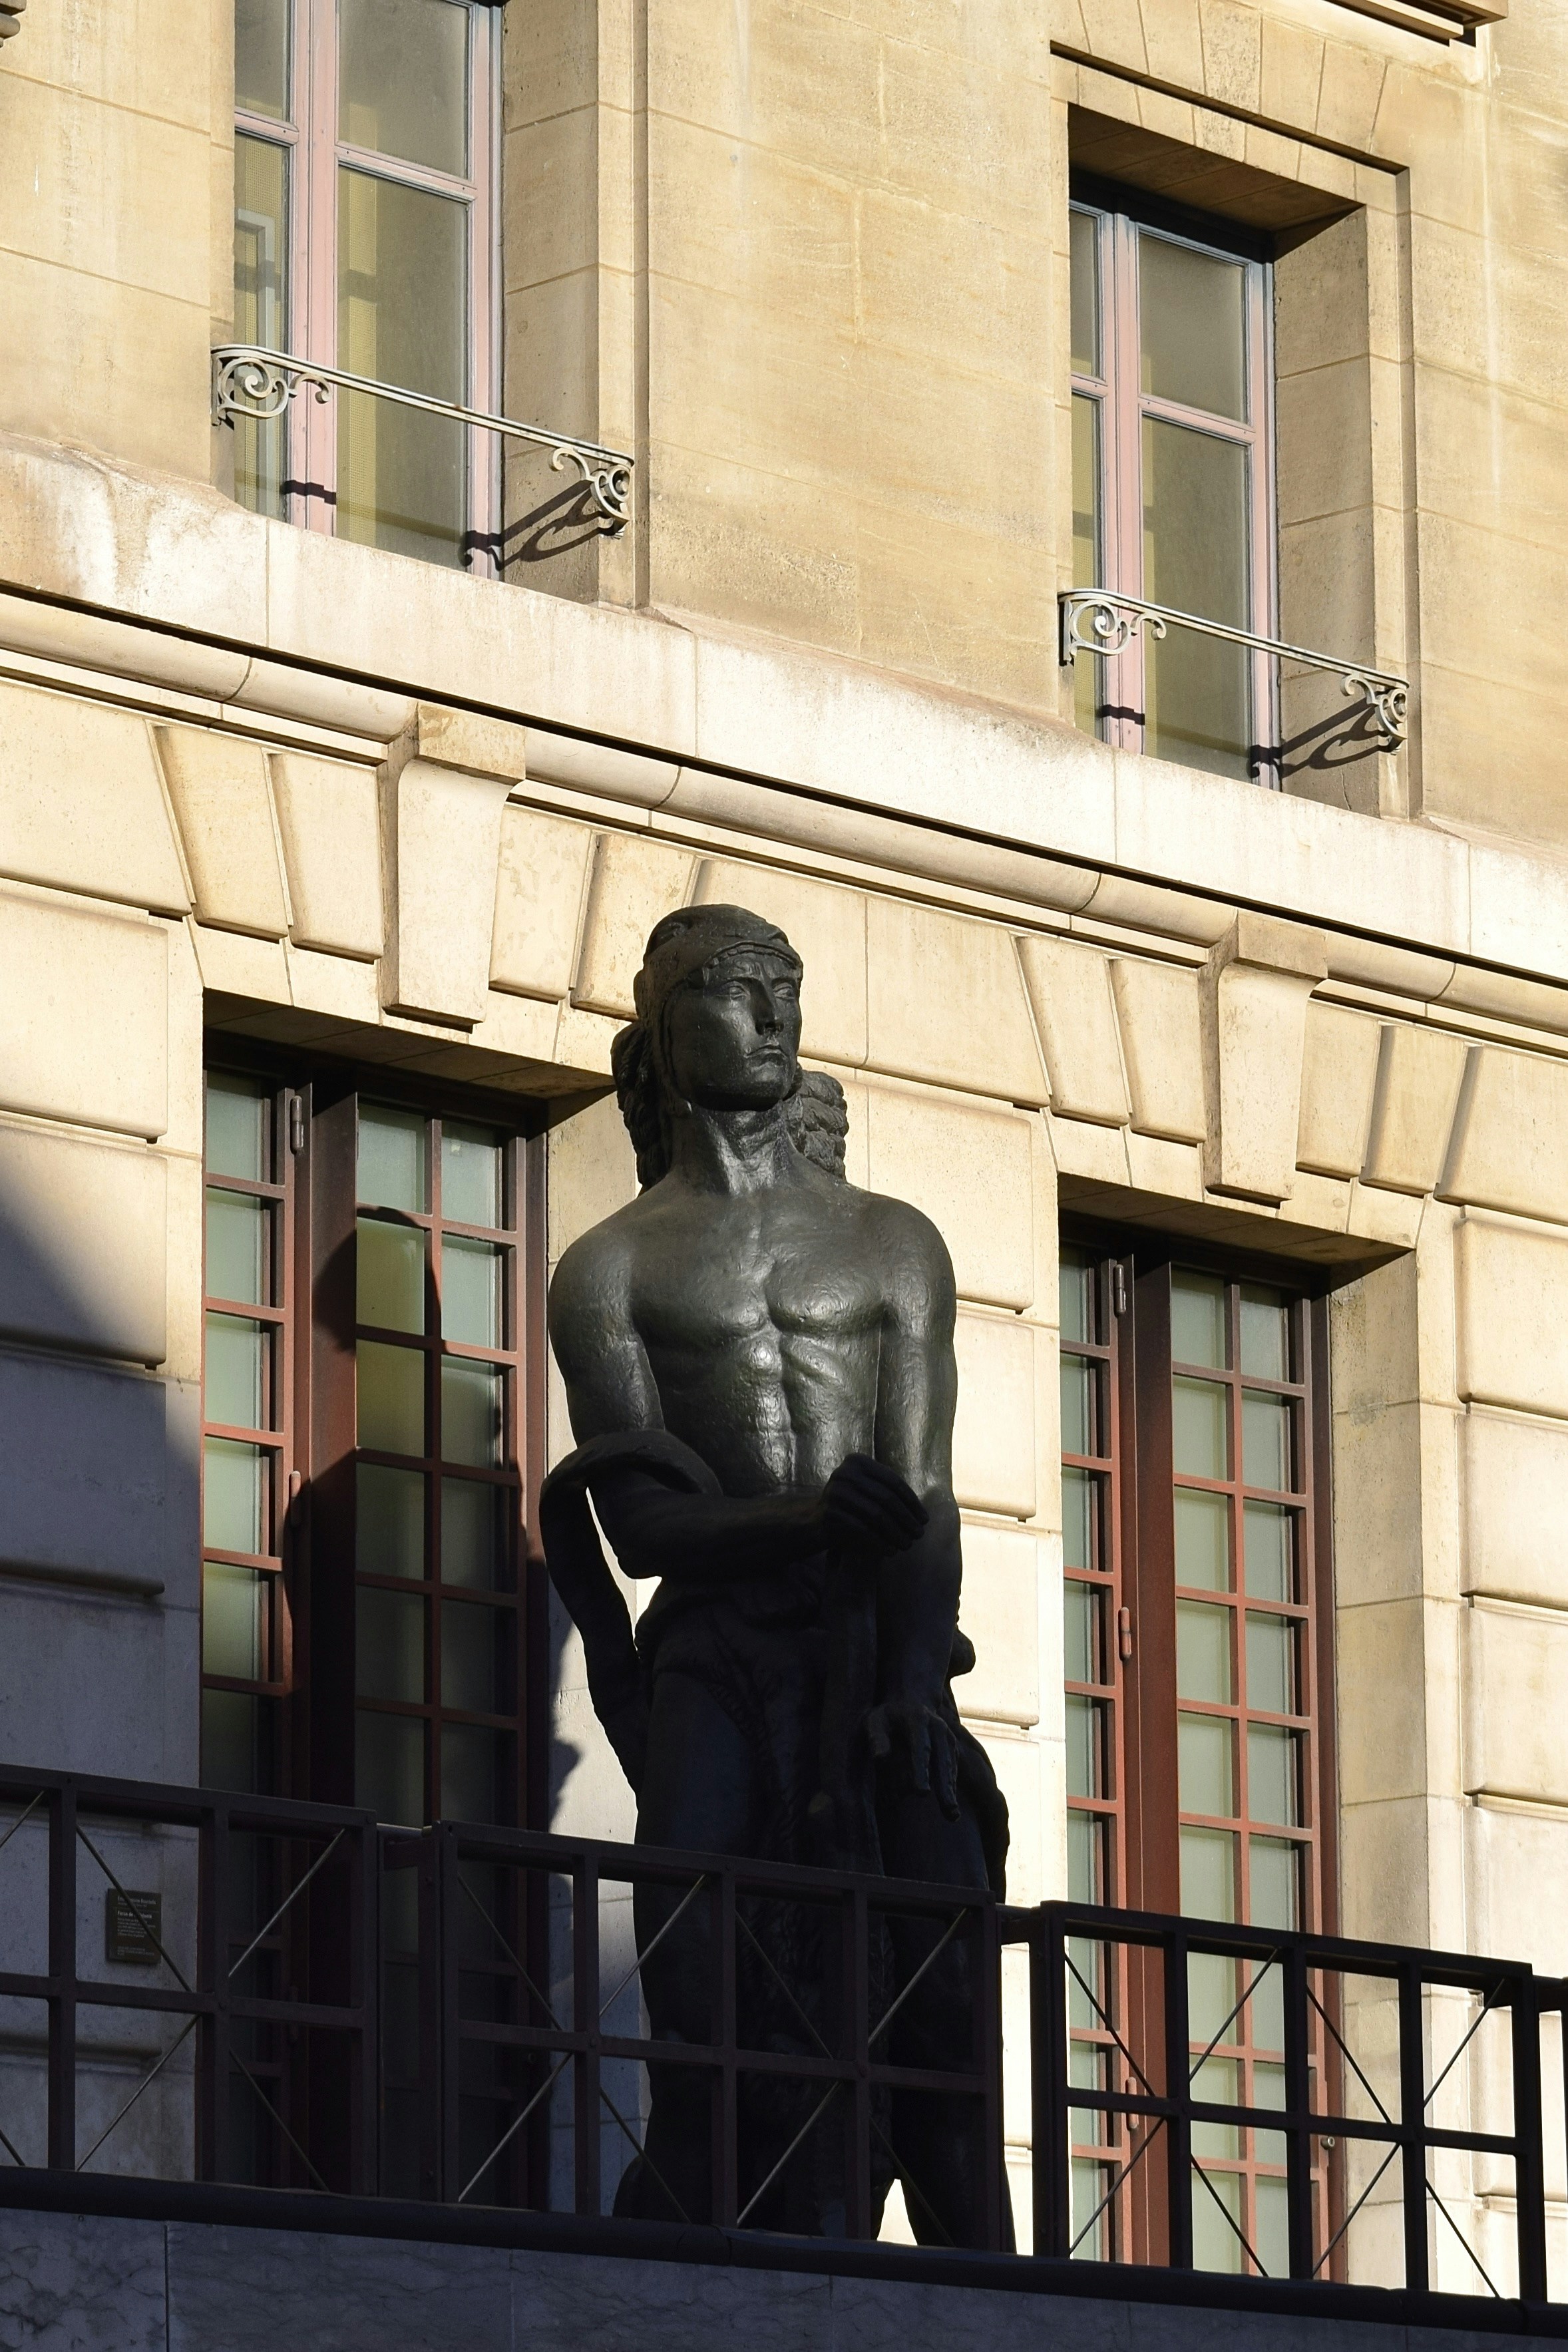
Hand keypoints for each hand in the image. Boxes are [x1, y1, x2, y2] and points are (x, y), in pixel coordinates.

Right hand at [819, 1454, 927, 1557]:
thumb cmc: (852, 1505)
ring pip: (876, 1515)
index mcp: (858, 1462)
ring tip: (907, 1545)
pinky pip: (863, 1530)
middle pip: (886, 1498)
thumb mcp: (869, 1491)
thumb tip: (921, 1517)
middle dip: (906, 1519)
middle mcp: (845, 1473)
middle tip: (919, 1535)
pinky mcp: (831, 1514)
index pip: (893, 1481)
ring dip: (896, 1533)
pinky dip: (880, 1542)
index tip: (924, 1519)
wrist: (816, 1520)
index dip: (912, 1502)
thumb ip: (891, 1494)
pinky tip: (890, 1551)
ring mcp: (836, 1493)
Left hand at [865, 1695, 959, 1818]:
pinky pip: (952, 1768)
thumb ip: (877, 1738)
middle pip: (942, 1759)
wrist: (910, 1701)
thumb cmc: (886, 1716)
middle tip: (947, 1809)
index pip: (921, 1747)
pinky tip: (950, 1806)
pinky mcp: (951, 1746)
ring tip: (952, 1816)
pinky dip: (951, 1786)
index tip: (921, 1792)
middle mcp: (938, 1727)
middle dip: (944, 1786)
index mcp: (918, 1719)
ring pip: (950, 1766)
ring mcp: (947, 1737)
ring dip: (951, 1790)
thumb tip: (881, 1758)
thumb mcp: (875, 1721)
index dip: (922, 1770)